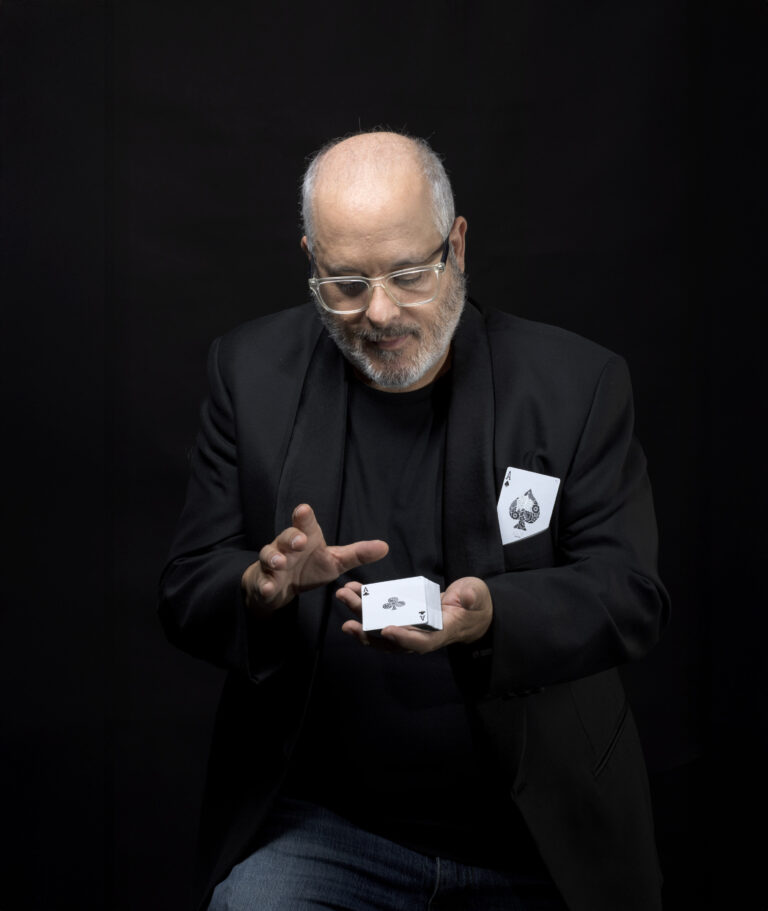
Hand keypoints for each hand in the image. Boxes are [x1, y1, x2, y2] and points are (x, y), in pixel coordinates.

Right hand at [241, 504, 387, 614]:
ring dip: (274, 558)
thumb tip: (385, 546)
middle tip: (300, 541)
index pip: (304, 523)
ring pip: (269, 556)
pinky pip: (262, 582)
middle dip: (291, 538)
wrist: (278, 586)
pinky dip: (265, 585)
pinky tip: (269, 588)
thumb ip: (357, 554)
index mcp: (305, 537)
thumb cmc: (308, 567)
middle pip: (286, 537)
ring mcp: (272, 564)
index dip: (304, 516)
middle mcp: (286, 547)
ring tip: (280, 563)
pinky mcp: (264, 581)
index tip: (305, 509)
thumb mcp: (334, 561)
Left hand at [336, 576, 492, 652]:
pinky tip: (353, 594)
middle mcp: (421, 635)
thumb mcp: (477, 596)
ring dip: (361, 619)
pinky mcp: (404, 618)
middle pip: (393, 640)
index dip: (405, 638)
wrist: (470, 611)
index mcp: (441, 632)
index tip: (388, 630)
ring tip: (343, 601)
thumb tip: (465, 598)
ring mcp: (411, 628)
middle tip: (349, 622)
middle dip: (370, 631)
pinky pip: (382, 617)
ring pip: (381, 631)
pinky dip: (367, 608)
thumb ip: (471, 597)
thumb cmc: (475, 603)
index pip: (422, 641)